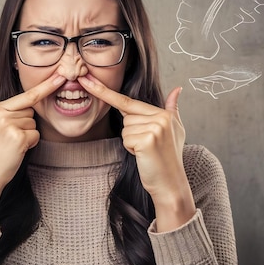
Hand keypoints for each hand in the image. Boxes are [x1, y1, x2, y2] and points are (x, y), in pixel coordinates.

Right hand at [0, 73, 64, 229]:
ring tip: (10, 145)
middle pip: (30, 111)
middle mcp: (2, 115)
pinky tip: (16, 150)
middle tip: (8, 138)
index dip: (45, 86)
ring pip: (33, 124)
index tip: (60, 77)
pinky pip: (35, 135)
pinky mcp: (19, 139)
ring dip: (27, 134)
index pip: (25, 96)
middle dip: (24, 123)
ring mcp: (11, 127)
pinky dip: (29, 143)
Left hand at [78, 74, 194, 229]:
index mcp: (165, 113)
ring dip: (131, 142)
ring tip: (147, 151)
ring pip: (125, 129)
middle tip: (147, 147)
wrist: (171, 184)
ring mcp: (155, 128)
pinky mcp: (147, 139)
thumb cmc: (169, 158)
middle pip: (126, 118)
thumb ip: (173, 108)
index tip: (85, 80)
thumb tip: (178, 88)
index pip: (129, 101)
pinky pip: (126, 139)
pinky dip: (131, 149)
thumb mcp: (175, 130)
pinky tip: (144, 155)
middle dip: (131, 133)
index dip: (105, 91)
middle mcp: (161, 117)